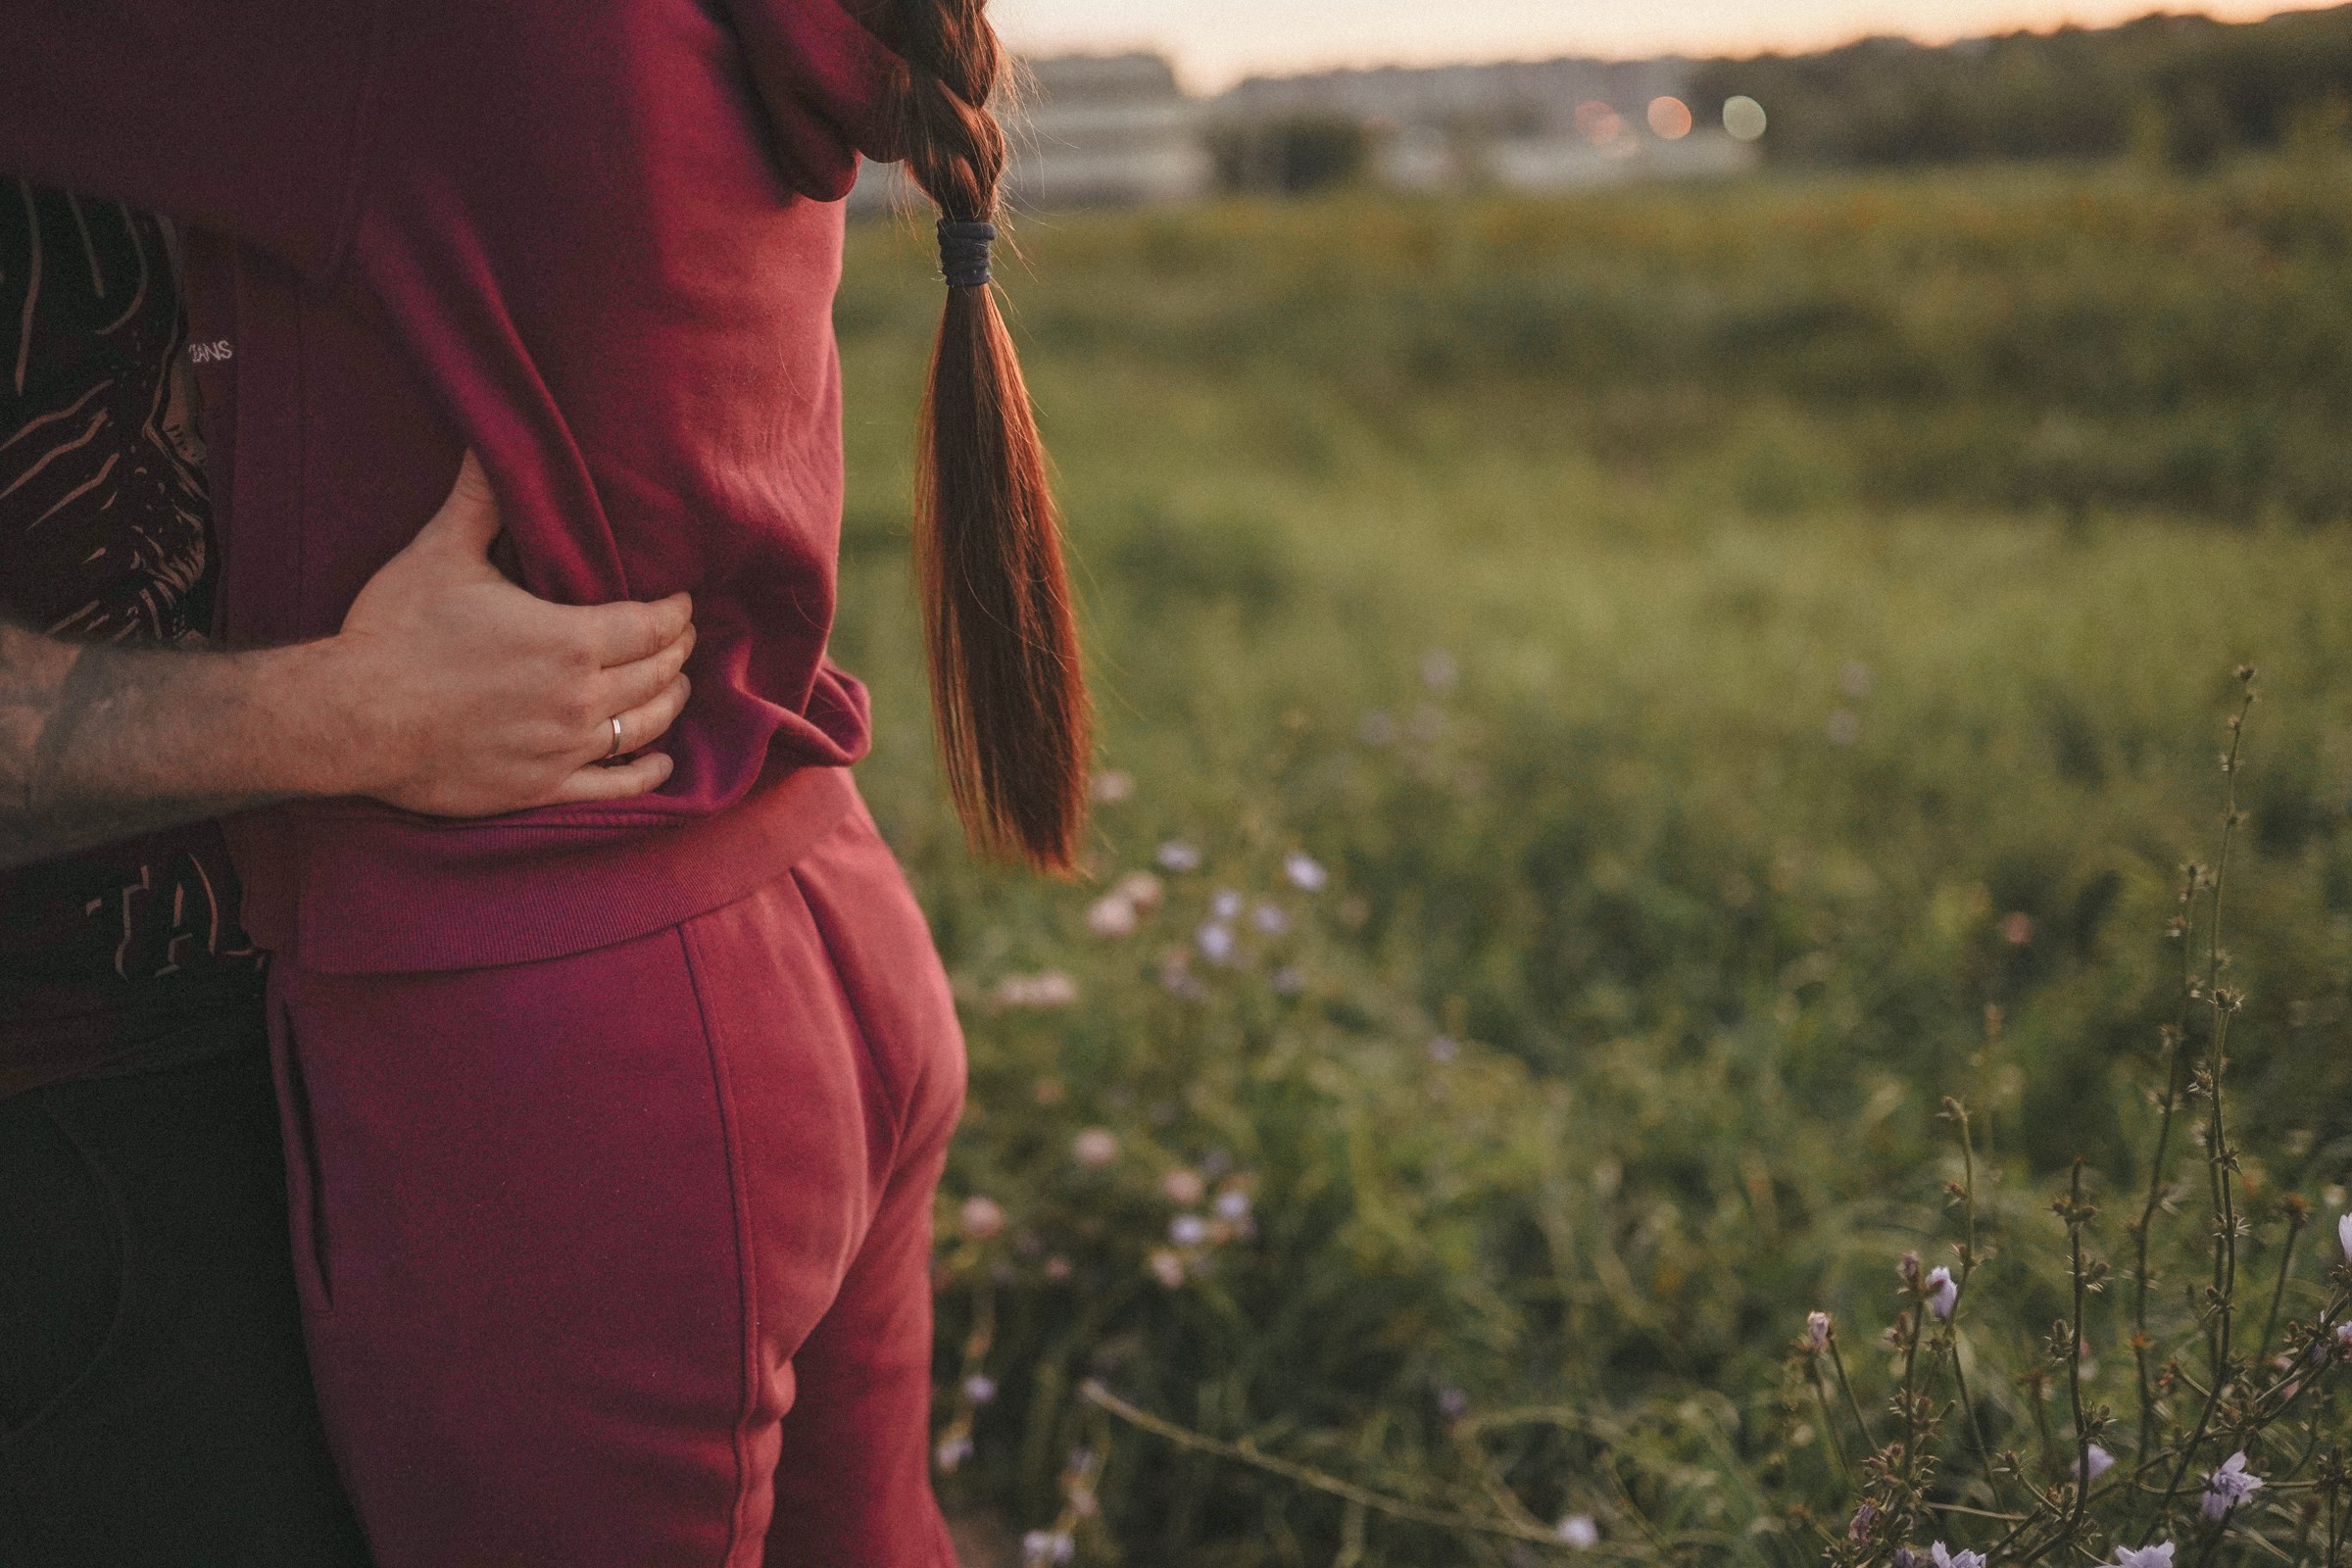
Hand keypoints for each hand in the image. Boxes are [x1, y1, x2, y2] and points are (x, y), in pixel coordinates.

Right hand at [320, 452, 694, 816]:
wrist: (351, 719)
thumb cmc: (395, 633)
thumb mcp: (441, 553)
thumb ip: (481, 499)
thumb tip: (496, 440)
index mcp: (570, 641)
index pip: (654, 625)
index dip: (677, 611)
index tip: (681, 600)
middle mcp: (580, 698)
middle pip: (659, 673)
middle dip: (677, 650)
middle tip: (680, 635)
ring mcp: (564, 749)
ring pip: (647, 724)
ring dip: (669, 699)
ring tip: (673, 682)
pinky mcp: (542, 788)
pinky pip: (616, 786)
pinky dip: (648, 772)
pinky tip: (662, 760)